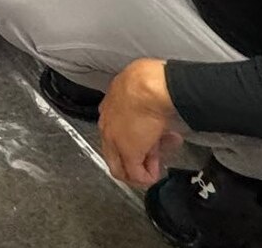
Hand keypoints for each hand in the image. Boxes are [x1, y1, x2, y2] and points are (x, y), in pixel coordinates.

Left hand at [98, 59, 183, 188]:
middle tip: (149, 164)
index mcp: (108, 109)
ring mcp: (116, 141)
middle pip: (114, 154)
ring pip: (121, 165)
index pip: (113, 134)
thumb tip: (150, 115)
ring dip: (140, 169)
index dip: (131, 142)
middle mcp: (108, 126)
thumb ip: (140, 105)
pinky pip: (134, 174)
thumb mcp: (140, 94)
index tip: (146, 145)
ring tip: (154, 169)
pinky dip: (145, 178)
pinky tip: (153, 176)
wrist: (149, 87)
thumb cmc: (147, 83)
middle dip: (133, 162)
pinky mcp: (128, 152)